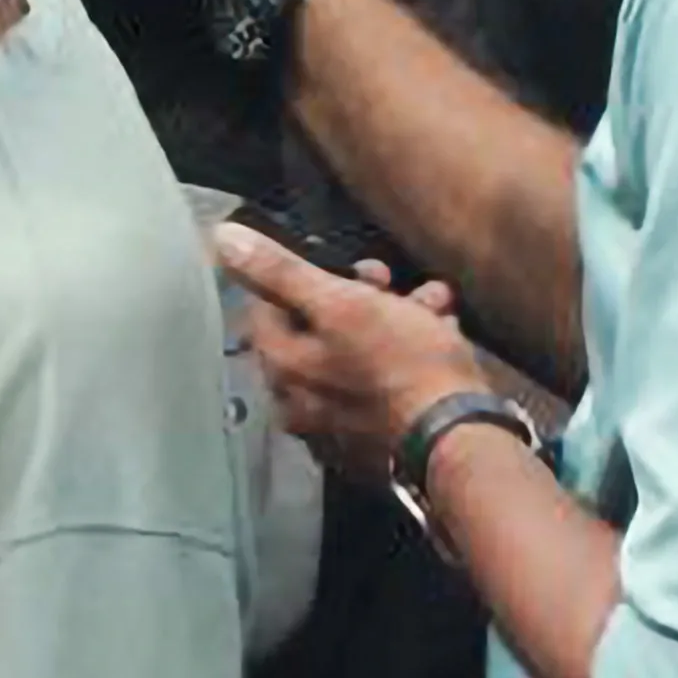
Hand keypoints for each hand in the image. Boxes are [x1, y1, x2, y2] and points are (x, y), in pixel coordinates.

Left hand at [206, 223, 487, 477]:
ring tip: (433, 305)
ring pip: (357, 354)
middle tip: (390, 283)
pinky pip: (381, 385)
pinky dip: (406, 358)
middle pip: (317, 330)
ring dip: (395, 319)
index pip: (267, 306)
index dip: (304, 276)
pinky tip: (442, 339)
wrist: (457, 437)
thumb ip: (280, 271)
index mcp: (282, 368)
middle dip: (361, 296)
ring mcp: (338, 426)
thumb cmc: (398, 363)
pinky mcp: (377, 439)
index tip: (343, 265)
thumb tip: (221, 238)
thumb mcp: (342, 303)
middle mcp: (298, 402)